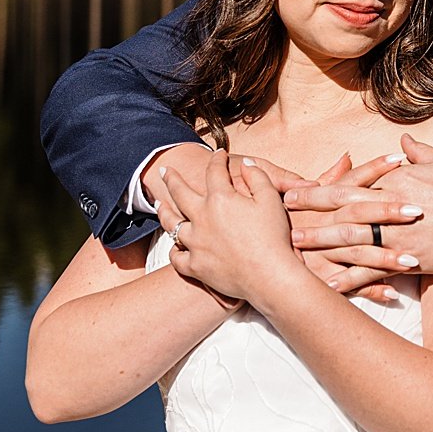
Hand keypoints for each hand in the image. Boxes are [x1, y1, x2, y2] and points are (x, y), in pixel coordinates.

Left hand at [161, 149, 303, 303]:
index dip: (217, 160)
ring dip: (163, 211)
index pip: (214, 172)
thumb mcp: (271, 199)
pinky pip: (177, 257)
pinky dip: (175, 250)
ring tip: (158, 204)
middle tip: (165, 170)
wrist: (270, 276)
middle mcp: (202, 218)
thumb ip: (257, 177)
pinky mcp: (196, 267)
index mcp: (220, 199)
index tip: (218, 155)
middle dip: (172, 178)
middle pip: (180, 193)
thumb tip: (245, 163)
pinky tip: (175, 246)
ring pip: (170, 224)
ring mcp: (195, 244)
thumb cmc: (274, 237)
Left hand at [284, 134, 432, 280]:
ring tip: (292, 247)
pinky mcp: (408, 260)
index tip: (295, 187)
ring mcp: (398, 235)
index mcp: (398, 180)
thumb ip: (419, 152)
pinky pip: (371, 271)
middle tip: (279, 211)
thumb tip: (402, 141)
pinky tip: (326, 286)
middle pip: (341, 207)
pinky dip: (348, 280)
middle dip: (308, 209)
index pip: (350, 183)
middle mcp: (392, 206)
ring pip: (350, 239)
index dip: (320, 185)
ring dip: (318, 243)